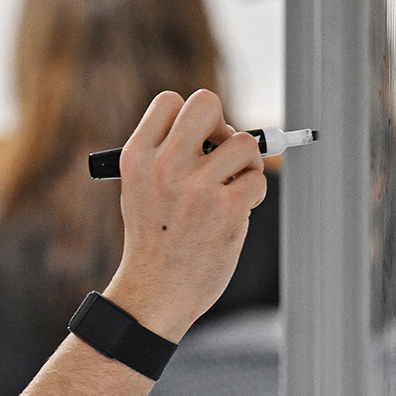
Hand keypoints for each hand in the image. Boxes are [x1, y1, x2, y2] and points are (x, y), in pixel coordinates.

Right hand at [102, 88, 267, 340]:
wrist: (155, 294)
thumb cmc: (154, 242)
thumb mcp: (139, 190)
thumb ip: (166, 155)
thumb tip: (218, 131)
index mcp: (137, 156)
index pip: (171, 101)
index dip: (190, 119)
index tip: (195, 145)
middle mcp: (165, 165)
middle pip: (207, 103)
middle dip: (223, 125)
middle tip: (221, 154)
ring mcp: (197, 187)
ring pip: (244, 143)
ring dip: (247, 163)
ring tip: (233, 187)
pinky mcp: (226, 209)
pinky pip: (258, 179)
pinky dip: (255, 191)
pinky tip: (239, 209)